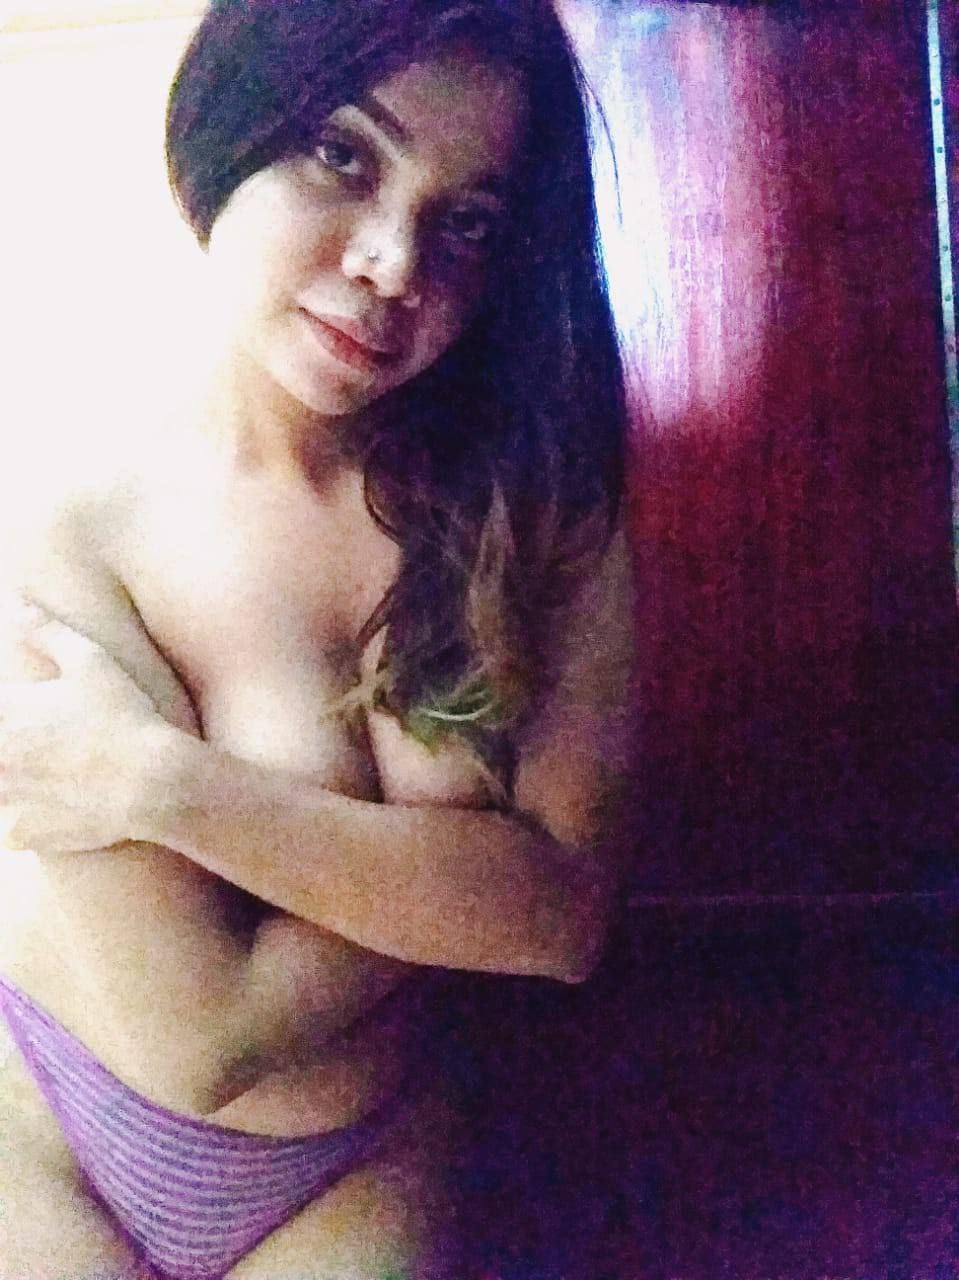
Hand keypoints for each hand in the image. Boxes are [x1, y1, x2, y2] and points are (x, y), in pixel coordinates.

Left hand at [0, 602, 166, 853]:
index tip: (10, 710)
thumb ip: (47, 632)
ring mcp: (10, 798)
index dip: (2, 709)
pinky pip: (10, 832)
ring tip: (30, 773)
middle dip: (3, 744)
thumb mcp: (91, 662)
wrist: (153, 782)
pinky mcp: (29, 832)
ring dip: (5, 784)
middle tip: (28, 740)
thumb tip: (17, 605)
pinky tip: (42, 812)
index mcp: (7, 713)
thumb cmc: (126, 715)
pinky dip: (20, 823)